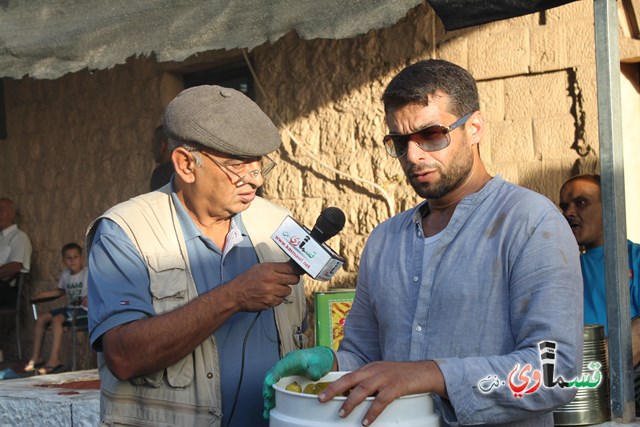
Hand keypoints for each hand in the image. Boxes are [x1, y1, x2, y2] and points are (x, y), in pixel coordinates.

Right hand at [229, 262, 300, 311]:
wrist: (236, 294)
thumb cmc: (247, 280)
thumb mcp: (260, 268)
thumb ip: (275, 267)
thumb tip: (290, 266)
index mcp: (270, 269)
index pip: (291, 268)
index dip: (297, 270)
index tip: (300, 270)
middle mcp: (272, 279)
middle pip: (294, 280)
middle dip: (292, 280)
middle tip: (287, 280)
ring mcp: (272, 292)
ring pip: (288, 291)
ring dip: (283, 290)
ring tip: (273, 288)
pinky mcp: (270, 302)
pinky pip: (281, 300)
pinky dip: (277, 298)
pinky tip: (269, 295)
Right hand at [263, 346, 334, 418]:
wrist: (320, 358)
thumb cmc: (319, 360)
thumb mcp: (320, 364)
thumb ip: (316, 369)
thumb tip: (312, 375)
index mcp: (293, 359)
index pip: (280, 366)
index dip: (273, 374)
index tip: (268, 382)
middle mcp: (285, 366)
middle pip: (272, 376)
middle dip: (268, 388)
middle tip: (267, 400)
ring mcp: (284, 373)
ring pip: (272, 383)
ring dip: (269, 396)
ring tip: (268, 408)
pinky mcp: (285, 380)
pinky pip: (277, 388)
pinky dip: (274, 397)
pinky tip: (272, 407)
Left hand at [318, 360, 445, 425]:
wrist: (424, 372)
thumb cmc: (402, 375)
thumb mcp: (382, 374)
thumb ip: (368, 382)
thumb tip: (352, 396)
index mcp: (370, 368)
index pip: (348, 375)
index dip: (333, 384)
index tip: (321, 392)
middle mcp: (375, 370)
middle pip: (350, 379)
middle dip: (334, 390)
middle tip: (322, 399)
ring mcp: (385, 378)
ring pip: (363, 390)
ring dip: (350, 402)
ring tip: (341, 413)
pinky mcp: (396, 386)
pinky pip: (381, 401)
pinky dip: (372, 411)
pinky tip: (366, 422)